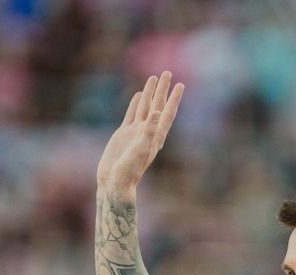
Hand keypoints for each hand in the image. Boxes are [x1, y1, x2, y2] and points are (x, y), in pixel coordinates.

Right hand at [97, 71, 183, 192]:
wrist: (115, 180)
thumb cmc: (130, 168)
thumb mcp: (142, 148)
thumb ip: (150, 129)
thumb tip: (158, 111)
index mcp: (156, 135)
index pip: (168, 112)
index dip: (174, 98)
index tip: (181, 84)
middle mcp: (148, 131)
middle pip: (157, 105)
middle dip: (162, 90)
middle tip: (167, 72)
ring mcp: (136, 131)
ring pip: (144, 107)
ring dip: (149, 93)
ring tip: (153, 78)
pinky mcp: (124, 133)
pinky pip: (132, 114)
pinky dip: (135, 103)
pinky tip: (138, 95)